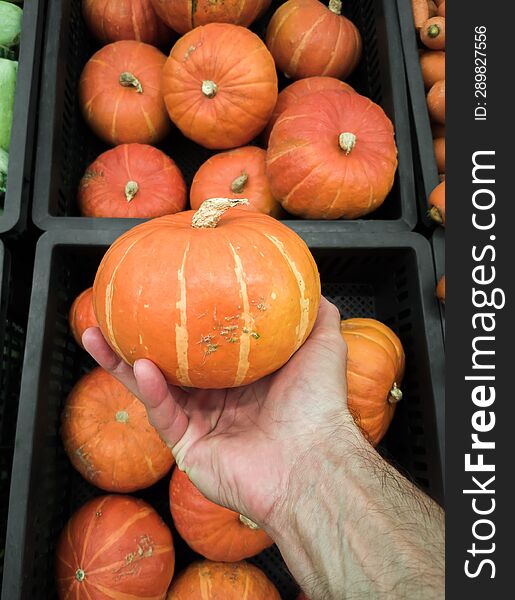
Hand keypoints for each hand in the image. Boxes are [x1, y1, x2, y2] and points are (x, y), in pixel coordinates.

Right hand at [83, 297, 354, 525]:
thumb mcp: (322, 344)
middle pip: (172, 364)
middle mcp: (220, 400)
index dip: (185, 322)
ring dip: (123, 362)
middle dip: (141, 339)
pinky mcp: (188, 448)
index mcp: (245, 378)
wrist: (312, 462)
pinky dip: (151, 389)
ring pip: (154, 387)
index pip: (206, 346)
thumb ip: (315, 314)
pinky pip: (163, 414)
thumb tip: (307, 285)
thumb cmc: (318, 404)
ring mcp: (202, 424)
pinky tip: (138, 364)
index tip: (169, 295)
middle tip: (118, 312)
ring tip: (96, 333)